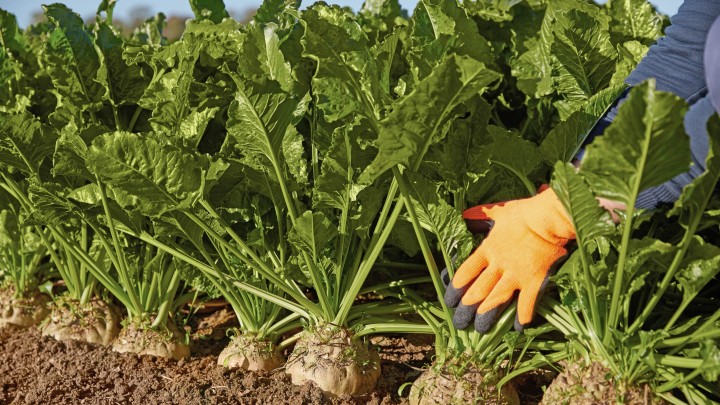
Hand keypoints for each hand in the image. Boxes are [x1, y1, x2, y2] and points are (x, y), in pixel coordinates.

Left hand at [444, 188, 574, 332]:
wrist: (548, 219)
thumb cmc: (523, 214)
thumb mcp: (497, 212)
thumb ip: (479, 216)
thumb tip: (464, 215)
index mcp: (487, 248)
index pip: (465, 272)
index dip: (455, 289)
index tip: (450, 300)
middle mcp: (498, 265)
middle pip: (477, 290)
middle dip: (467, 308)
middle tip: (460, 322)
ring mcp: (516, 274)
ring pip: (496, 299)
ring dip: (487, 315)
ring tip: (480, 329)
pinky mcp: (534, 280)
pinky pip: (526, 303)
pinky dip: (522, 316)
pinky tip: (518, 327)